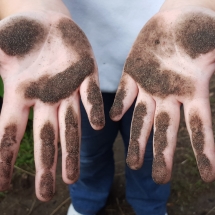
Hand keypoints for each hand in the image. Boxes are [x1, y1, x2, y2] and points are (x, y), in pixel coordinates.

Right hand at [0, 10, 103, 200]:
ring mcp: (68, 89)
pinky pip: (91, 95)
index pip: (11, 133)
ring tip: (73, 178)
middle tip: (47, 194)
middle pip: (45, 138)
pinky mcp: (87, 75)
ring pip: (71, 125)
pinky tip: (97, 126)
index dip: (4, 158)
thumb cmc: (20, 34)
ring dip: (72, 150)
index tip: (4, 186)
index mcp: (21, 95)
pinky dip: (93, 109)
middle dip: (46, 165)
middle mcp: (46, 99)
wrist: (47, 19)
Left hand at [110, 6, 214, 183]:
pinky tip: (114, 118)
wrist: (176, 19)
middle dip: (163, 153)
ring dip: (138, 140)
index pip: (200, 127)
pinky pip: (124, 93)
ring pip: (142, 118)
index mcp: (192, 91)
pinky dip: (119, 105)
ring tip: (134, 164)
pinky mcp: (132, 74)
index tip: (209, 177)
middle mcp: (168, 95)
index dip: (205, 151)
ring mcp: (148, 86)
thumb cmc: (201, 29)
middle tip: (159, 179)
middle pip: (165, 130)